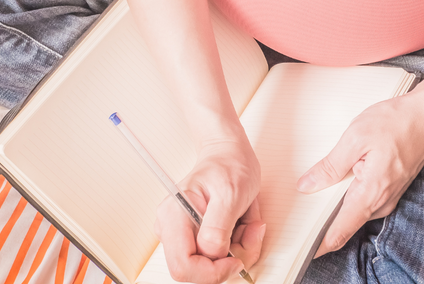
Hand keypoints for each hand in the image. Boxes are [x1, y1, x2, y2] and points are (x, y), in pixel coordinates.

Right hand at [155, 136, 264, 283]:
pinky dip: (237, 244)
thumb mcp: (230, 192)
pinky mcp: (198, 235)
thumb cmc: (229, 165)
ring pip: (212, 265)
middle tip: (250, 232)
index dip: (212, 272)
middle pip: (199, 270)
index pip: (183, 267)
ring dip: (239, 248)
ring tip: (248, 220)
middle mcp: (173, 228)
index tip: (236, 260)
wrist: (229, 153)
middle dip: (230, 260)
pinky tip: (242, 222)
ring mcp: (185, 233)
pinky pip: (219, 255)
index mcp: (175, 215)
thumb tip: (212, 253)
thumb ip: (218, 227)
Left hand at [297, 89, 423, 257]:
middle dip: (322, 222)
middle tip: (296, 215)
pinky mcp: (390, 188)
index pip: (341, 230)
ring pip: (355, 211)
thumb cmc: (394, 123)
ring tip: (310, 197)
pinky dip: (347, 197)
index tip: (301, 248)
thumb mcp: (355, 138)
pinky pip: (364, 200)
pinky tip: (335, 183)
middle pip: (346, 223)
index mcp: (372, 192)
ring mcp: (388, 196)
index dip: (320, 244)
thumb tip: (306, 186)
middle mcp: (382, 201)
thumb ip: (330, 166)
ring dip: (335, 208)